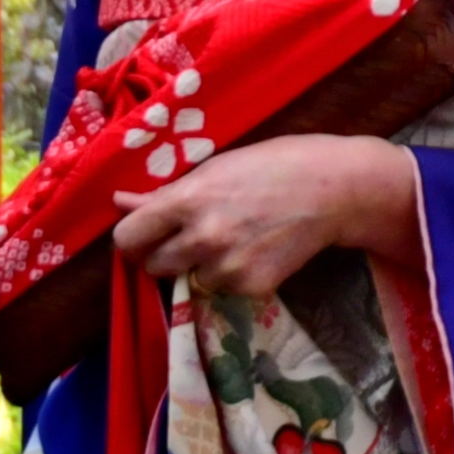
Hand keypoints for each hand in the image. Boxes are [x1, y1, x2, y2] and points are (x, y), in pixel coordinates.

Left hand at [114, 134, 424, 305]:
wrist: (333, 188)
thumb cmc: (273, 165)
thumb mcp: (215, 169)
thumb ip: (166, 193)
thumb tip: (119, 202)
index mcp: (187, 200)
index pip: (128, 238)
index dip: (133, 239)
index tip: (146, 236)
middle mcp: (202, 237)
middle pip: (153, 266)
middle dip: (165, 255)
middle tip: (189, 239)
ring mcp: (227, 266)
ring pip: (190, 280)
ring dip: (202, 267)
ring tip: (234, 240)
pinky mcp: (252, 287)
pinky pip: (224, 289)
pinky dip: (234, 276)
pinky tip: (257, 251)